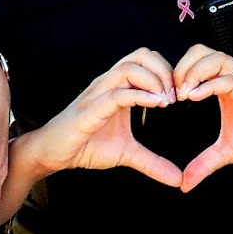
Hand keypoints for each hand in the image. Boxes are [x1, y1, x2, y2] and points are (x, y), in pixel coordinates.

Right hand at [31, 49, 183, 187]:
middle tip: (175, 97)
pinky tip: (154, 105)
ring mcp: (98, 93)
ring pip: (129, 67)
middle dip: (165, 71)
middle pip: (142, 54)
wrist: (53, 153)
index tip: (179, 95)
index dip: (168, 71)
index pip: (147, 59)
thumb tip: (178, 179)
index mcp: (118, 85)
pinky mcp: (90, 109)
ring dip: (154, 81)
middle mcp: (109, 82)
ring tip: (165, 103)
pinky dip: (139, 96)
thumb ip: (152, 162)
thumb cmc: (86, 145)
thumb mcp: (127, 153)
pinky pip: (117, 94)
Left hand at [171, 44, 232, 189]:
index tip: (166, 98)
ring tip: (183, 93)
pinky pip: (229, 79)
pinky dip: (209, 84)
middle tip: (172, 92)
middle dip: (182, 67)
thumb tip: (184, 184)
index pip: (196, 62)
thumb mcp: (228, 151)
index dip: (178, 74)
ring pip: (215, 58)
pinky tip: (196, 97)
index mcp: (225, 87)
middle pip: (201, 51)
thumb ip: (205, 163)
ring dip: (193, 72)